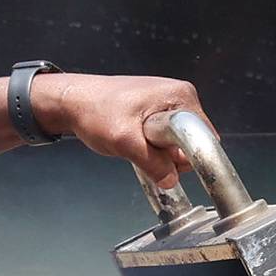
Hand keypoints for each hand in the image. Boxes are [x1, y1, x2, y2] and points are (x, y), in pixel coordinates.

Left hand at [29, 73, 212, 188]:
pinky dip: (152, 149)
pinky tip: (135, 145)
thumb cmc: (94, 110)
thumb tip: (171, 180)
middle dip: (171, 156)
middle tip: (142, 150)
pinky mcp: (158, 114)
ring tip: (134, 144)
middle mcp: (179, 97)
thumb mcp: (124, 141)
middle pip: (192, 142)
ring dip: (159, 154)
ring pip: (177, 145)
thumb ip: (152, 163)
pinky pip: (165, 141)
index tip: (168, 163)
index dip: (188, 155)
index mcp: (180, 96)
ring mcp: (168, 105)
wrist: (72, 102)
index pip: (204, 136)